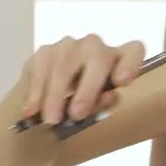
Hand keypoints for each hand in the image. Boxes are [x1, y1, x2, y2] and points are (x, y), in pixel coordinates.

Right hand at [21, 34, 144, 123]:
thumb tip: (106, 98)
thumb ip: (103, 104)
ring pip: (65, 64)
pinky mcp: (45, 52)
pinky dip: (37, 91)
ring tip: (52, 120)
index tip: (121, 82)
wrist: (47, 109)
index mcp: (120, 60)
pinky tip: (31, 110)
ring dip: (57, 95)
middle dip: (87, 88)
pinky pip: (41, 67)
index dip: (130, 63)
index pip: (134, 50)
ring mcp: (70, 46)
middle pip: (97, 58)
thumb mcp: (96, 112)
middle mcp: (96, 47)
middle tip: (77, 114)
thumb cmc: (82, 110)